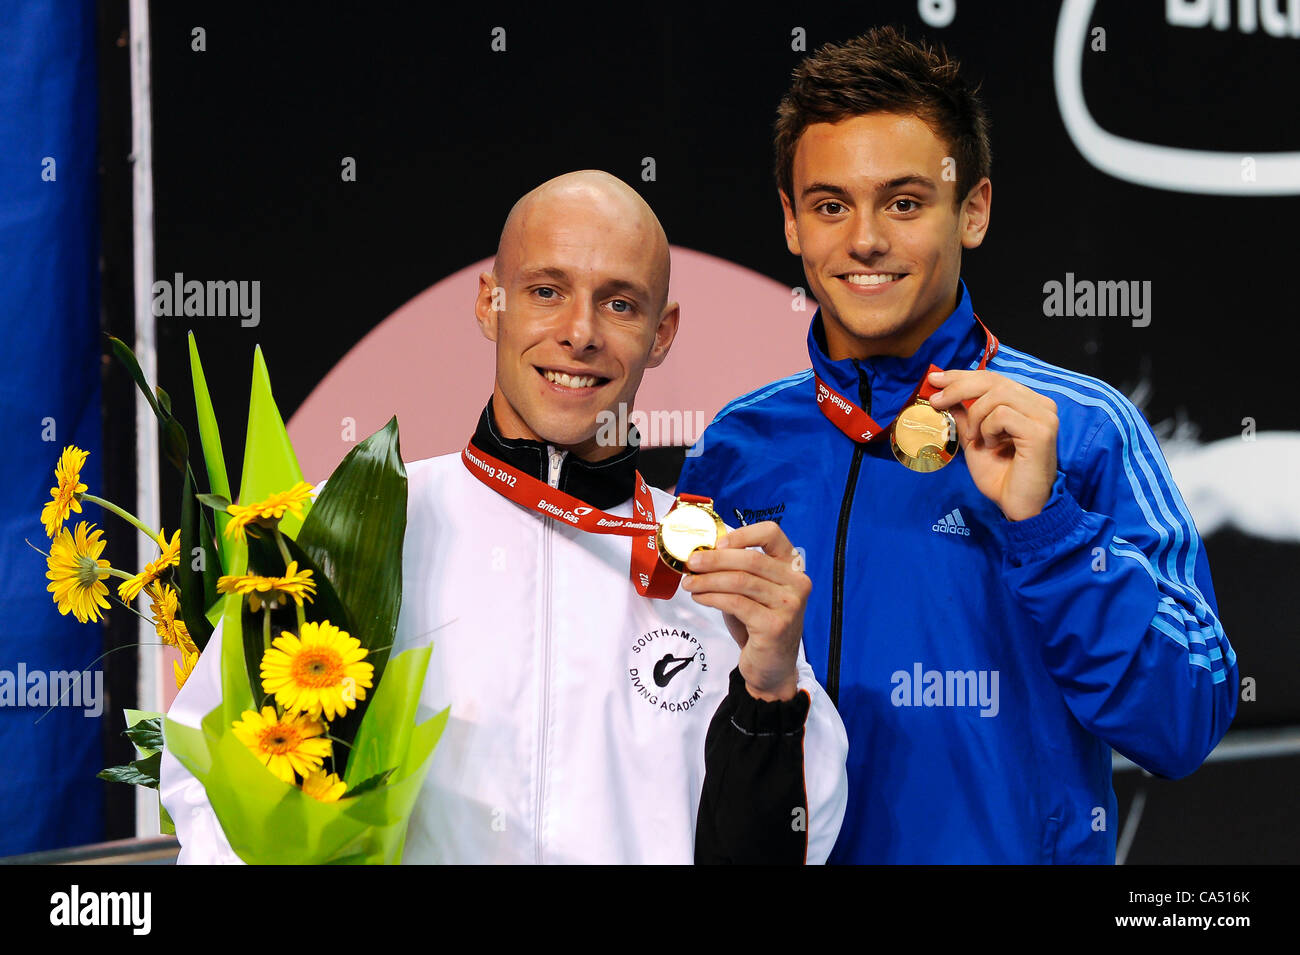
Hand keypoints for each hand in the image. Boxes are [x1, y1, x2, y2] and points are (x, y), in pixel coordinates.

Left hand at [680, 521, 808, 701]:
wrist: (772, 668)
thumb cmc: (759, 625)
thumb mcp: (752, 592)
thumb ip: (737, 571)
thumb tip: (702, 553)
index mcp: (792, 567)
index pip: (772, 533)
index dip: (742, 534)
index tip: (716, 543)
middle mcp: (796, 583)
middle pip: (750, 558)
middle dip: (714, 559)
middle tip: (691, 562)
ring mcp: (789, 605)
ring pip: (740, 581)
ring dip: (708, 580)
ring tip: (689, 583)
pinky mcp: (775, 625)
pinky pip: (735, 603)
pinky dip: (712, 597)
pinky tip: (700, 598)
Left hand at [926, 369, 1057, 521]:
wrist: (1017, 505)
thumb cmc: (1000, 476)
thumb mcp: (975, 439)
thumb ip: (965, 415)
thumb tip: (945, 392)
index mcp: (1028, 403)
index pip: (992, 378)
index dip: (961, 376)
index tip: (935, 378)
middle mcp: (1041, 405)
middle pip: (993, 380)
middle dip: (958, 387)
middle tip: (937, 401)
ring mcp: (1044, 416)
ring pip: (996, 395)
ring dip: (976, 417)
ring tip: (977, 438)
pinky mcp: (1041, 431)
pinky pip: (1002, 415)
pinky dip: (988, 429)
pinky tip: (992, 446)